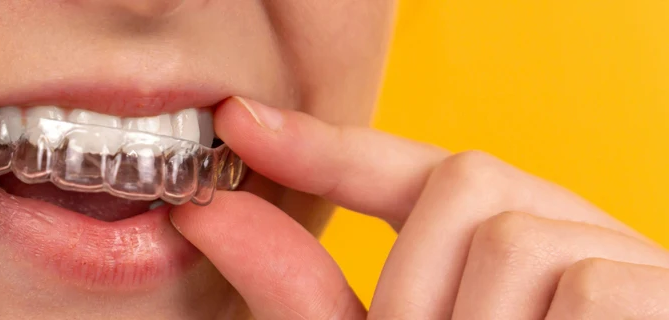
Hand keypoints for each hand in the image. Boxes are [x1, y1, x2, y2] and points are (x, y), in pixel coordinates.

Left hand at [171, 97, 668, 318]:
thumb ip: (307, 298)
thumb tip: (211, 217)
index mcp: (503, 262)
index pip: (420, 173)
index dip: (332, 144)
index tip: (241, 125)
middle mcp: (574, 246)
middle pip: (469, 183)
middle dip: (412, 282)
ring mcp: (633, 266)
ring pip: (515, 237)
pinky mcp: (666, 295)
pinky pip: (585, 285)